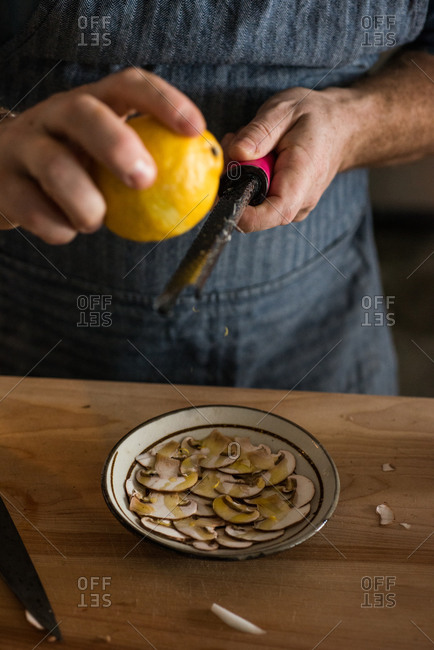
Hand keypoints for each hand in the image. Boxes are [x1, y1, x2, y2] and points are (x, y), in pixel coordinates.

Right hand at [0, 67, 204, 243]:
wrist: (3, 175)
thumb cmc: (73, 166)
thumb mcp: (104, 155)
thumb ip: (143, 164)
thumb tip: (201, 193)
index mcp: (91, 103)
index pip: (128, 86)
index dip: (163, 102)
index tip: (195, 128)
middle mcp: (54, 115)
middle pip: (84, 114)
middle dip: (117, 145)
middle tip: (144, 179)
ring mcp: (23, 146)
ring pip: (54, 166)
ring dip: (84, 201)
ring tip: (95, 220)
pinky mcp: (3, 183)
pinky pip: (32, 209)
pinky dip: (57, 227)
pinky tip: (66, 229)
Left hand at [224, 86, 355, 231]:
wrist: (342, 128)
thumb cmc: (315, 118)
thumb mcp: (284, 110)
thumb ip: (259, 132)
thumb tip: (235, 152)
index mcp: (302, 178)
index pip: (274, 212)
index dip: (245, 215)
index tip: (222, 198)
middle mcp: (300, 201)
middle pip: (255, 209)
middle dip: (236, 181)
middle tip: (237, 144)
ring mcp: (294, 208)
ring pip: (254, 204)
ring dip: (243, 177)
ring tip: (256, 147)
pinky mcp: (286, 206)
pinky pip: (259, 200)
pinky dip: (251, 180)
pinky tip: (261, 158)